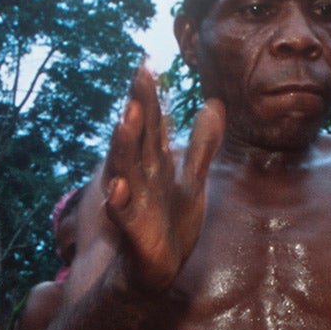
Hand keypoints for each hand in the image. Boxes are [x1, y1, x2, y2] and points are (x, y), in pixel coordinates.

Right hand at [103, 61, 223, 292]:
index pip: (152, 121)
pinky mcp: (131, 228)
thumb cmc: (171, 222)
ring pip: (125, 167)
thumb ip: (201, 144)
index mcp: (154, 161)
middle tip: (140, 74)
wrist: (157, 268)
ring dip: (125, 143)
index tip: (149, 61)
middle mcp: (139, 174)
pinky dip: (118, 201)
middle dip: (139, 105)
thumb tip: (213, 103)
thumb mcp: (192, 179)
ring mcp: (132, 199)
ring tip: (127, 117)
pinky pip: (121, 213)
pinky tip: (117, 188)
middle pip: (138, 134)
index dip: (150, 93)